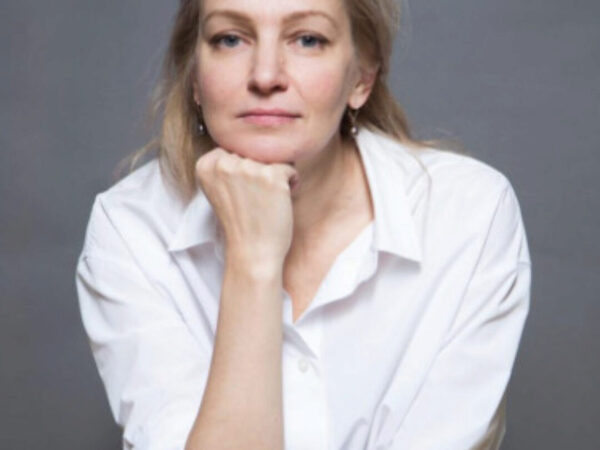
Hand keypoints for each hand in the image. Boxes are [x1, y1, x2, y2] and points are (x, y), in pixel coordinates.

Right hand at [195, 147, 299, 271]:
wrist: (252, 252)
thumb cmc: (241, 223)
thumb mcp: (221, 189)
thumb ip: (226, 165)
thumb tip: (250, 140)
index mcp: (206, 164)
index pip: (234, 148)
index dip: (244, 170)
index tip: (240, 193)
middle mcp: (224, 163)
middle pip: (254, 152)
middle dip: (260, 172)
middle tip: (255, 199)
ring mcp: (248, 168)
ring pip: (272, 159)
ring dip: (276, 177)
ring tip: (266, 200)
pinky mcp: (271, 177)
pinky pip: (290, 168)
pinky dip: (291, 183)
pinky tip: (280, 201)